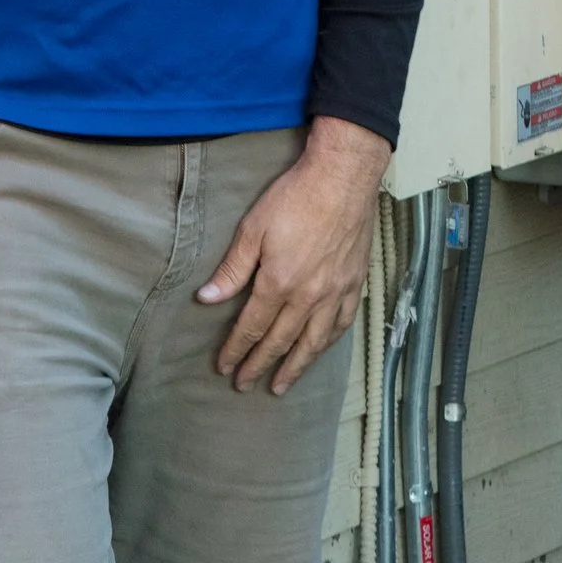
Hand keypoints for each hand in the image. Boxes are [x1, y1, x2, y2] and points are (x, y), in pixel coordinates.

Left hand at [196, 117, 390, 393]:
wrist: (343, 177)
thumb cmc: (295, 197)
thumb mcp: (253, 229)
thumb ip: (232, 269)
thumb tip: (207, 299)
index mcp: (279, 283)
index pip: (252, 327)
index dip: (236, 350)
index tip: (224, 367)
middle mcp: (308, 296)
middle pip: (280, 341)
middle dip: (259, 365)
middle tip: (244, 385)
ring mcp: (335, 292)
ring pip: (313, 342)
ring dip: (295, 367)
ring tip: (281, 385)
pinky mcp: (355, 283)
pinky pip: (342, 324)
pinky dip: (328, 343)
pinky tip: (319, 350)